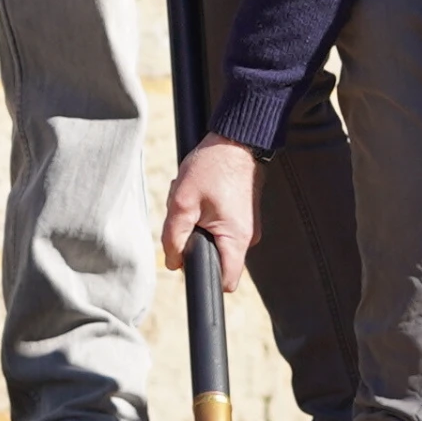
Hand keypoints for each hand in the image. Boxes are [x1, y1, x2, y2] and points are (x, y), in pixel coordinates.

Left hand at [159, 136, 259, 277]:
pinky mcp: (244, 215)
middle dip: (195, 243)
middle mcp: (248, 237)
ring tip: (193, 198)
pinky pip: (222, 227)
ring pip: (216, 241)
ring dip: (199, 225)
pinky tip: (202, 194)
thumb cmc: (211, 167)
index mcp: (236, 239)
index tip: (189, 258)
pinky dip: (206, 215)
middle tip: (187, 215)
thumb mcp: (182, 202)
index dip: (203, 277)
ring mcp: (248, 226)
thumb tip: (173, 263)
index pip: (224, 281)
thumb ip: (173, 237)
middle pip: (216, 259)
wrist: (237, 139)